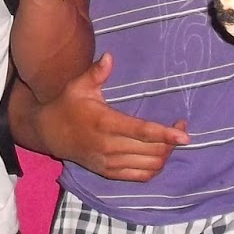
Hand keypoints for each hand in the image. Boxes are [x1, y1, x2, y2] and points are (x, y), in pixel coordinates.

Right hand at [30, 54, 187, 180]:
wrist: (48, 133)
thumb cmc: (67, 105)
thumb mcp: (78, 86)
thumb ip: (96, 73)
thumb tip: (110, 57)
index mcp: (105, 123)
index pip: (141, 131)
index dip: (165, 134)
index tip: (185, 134)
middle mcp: (109, 146)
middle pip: (151, 151)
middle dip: (171, 141)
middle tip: (180, 127)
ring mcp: (109, 163)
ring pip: (149, 166)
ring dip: (165, 154)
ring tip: (170, 140)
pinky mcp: (109, 172)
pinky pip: (141, 177)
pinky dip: (155, 168)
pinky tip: (159, 154)